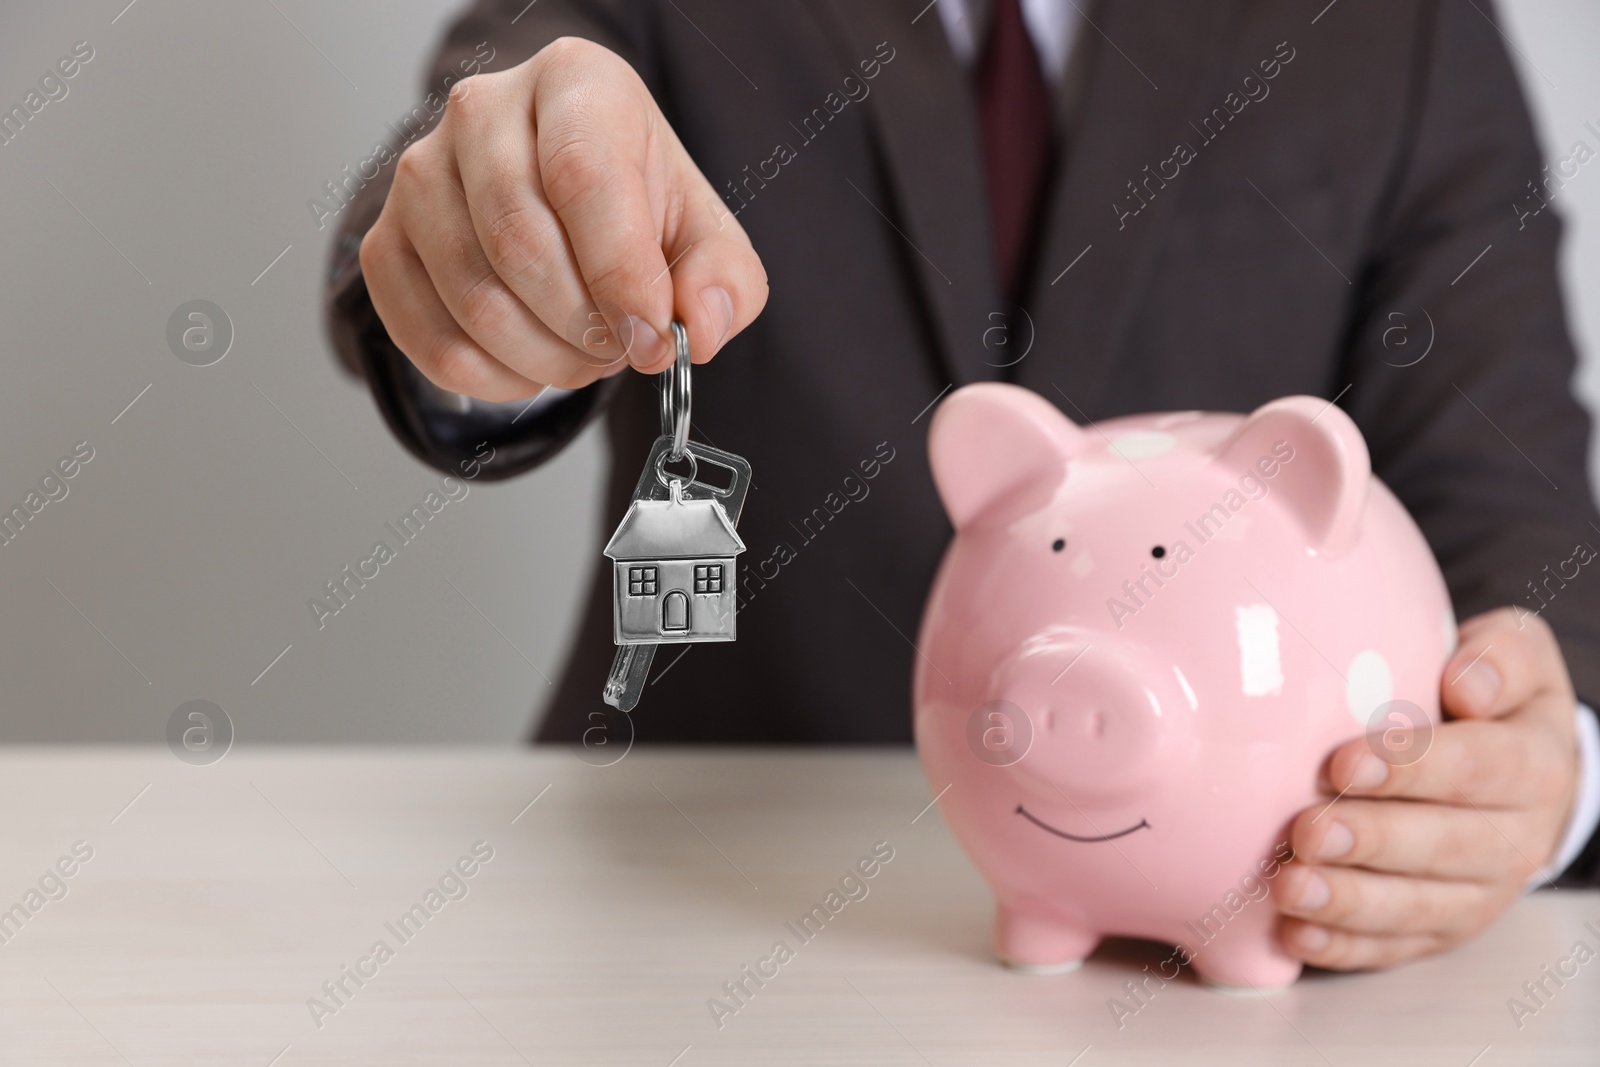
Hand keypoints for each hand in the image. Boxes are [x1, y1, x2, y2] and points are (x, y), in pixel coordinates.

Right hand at [359, 37, 767, 400]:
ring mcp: (419, 175)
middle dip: (585, 327)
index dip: (621, 274)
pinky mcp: (385, 241)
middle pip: (521, 244)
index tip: (652, 337)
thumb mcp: (702, 233)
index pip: (582, 176)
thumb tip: (702, 325)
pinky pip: (432, 339)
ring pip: (475, 300)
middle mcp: (481, 110)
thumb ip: (723, 279)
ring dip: (546, 360)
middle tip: (623, 350)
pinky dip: (495, 379)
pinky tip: (533, 367)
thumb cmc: (633, 207)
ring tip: (586, 355)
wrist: (561, 204)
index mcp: (574, 82)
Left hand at [1276, 607, 1579, 968]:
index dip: (1414, 767)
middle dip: (1372, 841)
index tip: (1345, 761)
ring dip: (1350, 902)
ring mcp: (1480, 892)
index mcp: (1534, 765)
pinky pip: (1395, 945)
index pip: (1480, 768)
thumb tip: (1464, 684)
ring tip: (1291, 887)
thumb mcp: (1515, 655)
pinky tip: (1295, 933)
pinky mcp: (1442, 928)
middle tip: (1307, 830)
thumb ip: (1498, 658)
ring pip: (1419, 906)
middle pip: (1446, 846)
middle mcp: (1517, 838)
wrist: (1523, 770)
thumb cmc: (1492, 699)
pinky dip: (1344, 945)